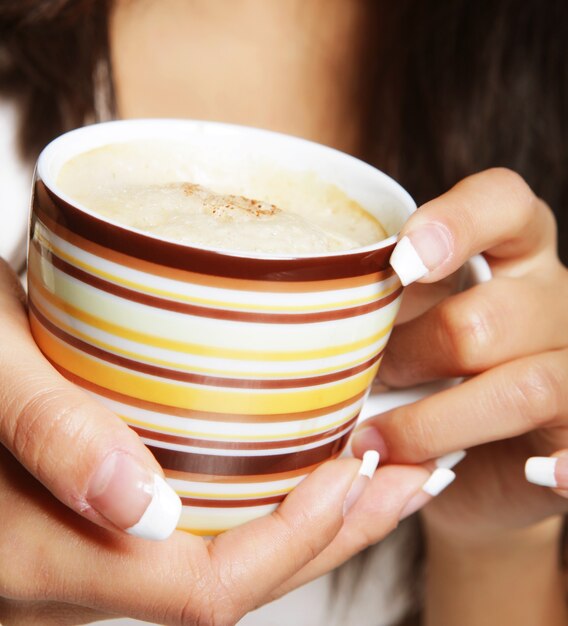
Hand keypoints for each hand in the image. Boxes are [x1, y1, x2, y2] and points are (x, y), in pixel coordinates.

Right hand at [0, 257, 440, 623]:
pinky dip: (269, 501)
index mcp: (45, 552)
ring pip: (226, 561)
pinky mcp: (104, 518)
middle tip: (417, 474)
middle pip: (237, 587)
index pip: (204, 591)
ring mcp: (93, 550)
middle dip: (337, 538)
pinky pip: (203, 531)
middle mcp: (75, 572)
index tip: (360, 467)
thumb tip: (137, 507)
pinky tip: (307, 458)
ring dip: (317, 522)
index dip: (295, 542)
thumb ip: (44, 428)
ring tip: (388, 471)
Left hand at [352, 168, 567, 543]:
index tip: (401, 261)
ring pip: (518, 385)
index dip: (455, 223)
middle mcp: (549, 296)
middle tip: (368, 381)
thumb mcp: (402, 325)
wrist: (479, 458)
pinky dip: (558, 467)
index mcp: (510, 252)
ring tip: (380, 442)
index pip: (501, 203)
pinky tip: (536, 475)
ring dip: (434, 423)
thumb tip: (311, 313)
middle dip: (410, 359)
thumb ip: (379, 307)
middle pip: (481, 318)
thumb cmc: (426, 375)